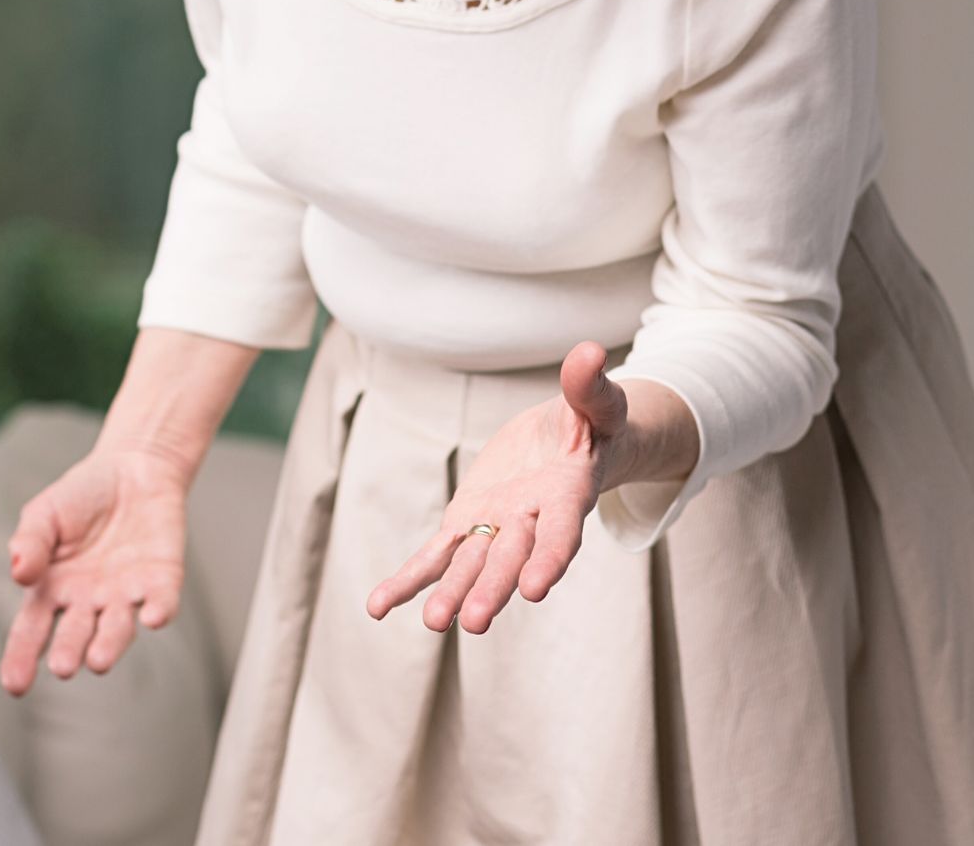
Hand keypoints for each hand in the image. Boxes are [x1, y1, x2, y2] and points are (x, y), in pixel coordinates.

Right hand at [0, 443, 191, 694]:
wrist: (133, 470)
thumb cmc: (82, 496)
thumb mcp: (44, 513)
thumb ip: (30, 542)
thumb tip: (17, 572)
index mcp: (53, 589)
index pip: (32, 630)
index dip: (22, 657)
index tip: (15, 685)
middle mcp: (88, 601)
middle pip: (75, 636)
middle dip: (69, 652)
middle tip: (63, 667)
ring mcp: (125, 594)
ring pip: (118, 629)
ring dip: (110, 645)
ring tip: (97, 661)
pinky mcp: (161, 580)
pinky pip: (160, 602)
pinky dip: (158, 611)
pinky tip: (151, 617)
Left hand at [366, 341, 624, 633]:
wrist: (571, 440)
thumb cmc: (593, 422)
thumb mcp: (596, 403)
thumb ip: (588, 387)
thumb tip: (588, 351)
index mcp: (567, 494)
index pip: (560, 532)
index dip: (549, 558)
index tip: (535, 588)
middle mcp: (531, 520)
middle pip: (509, 557)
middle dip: (491, 589)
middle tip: (472, 622)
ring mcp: (496, 526)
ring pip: (470, 564)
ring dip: (449, 592)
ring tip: (431, 622)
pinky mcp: (466, 522)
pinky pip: (435, 555)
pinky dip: (408, 580)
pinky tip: (377, 606)